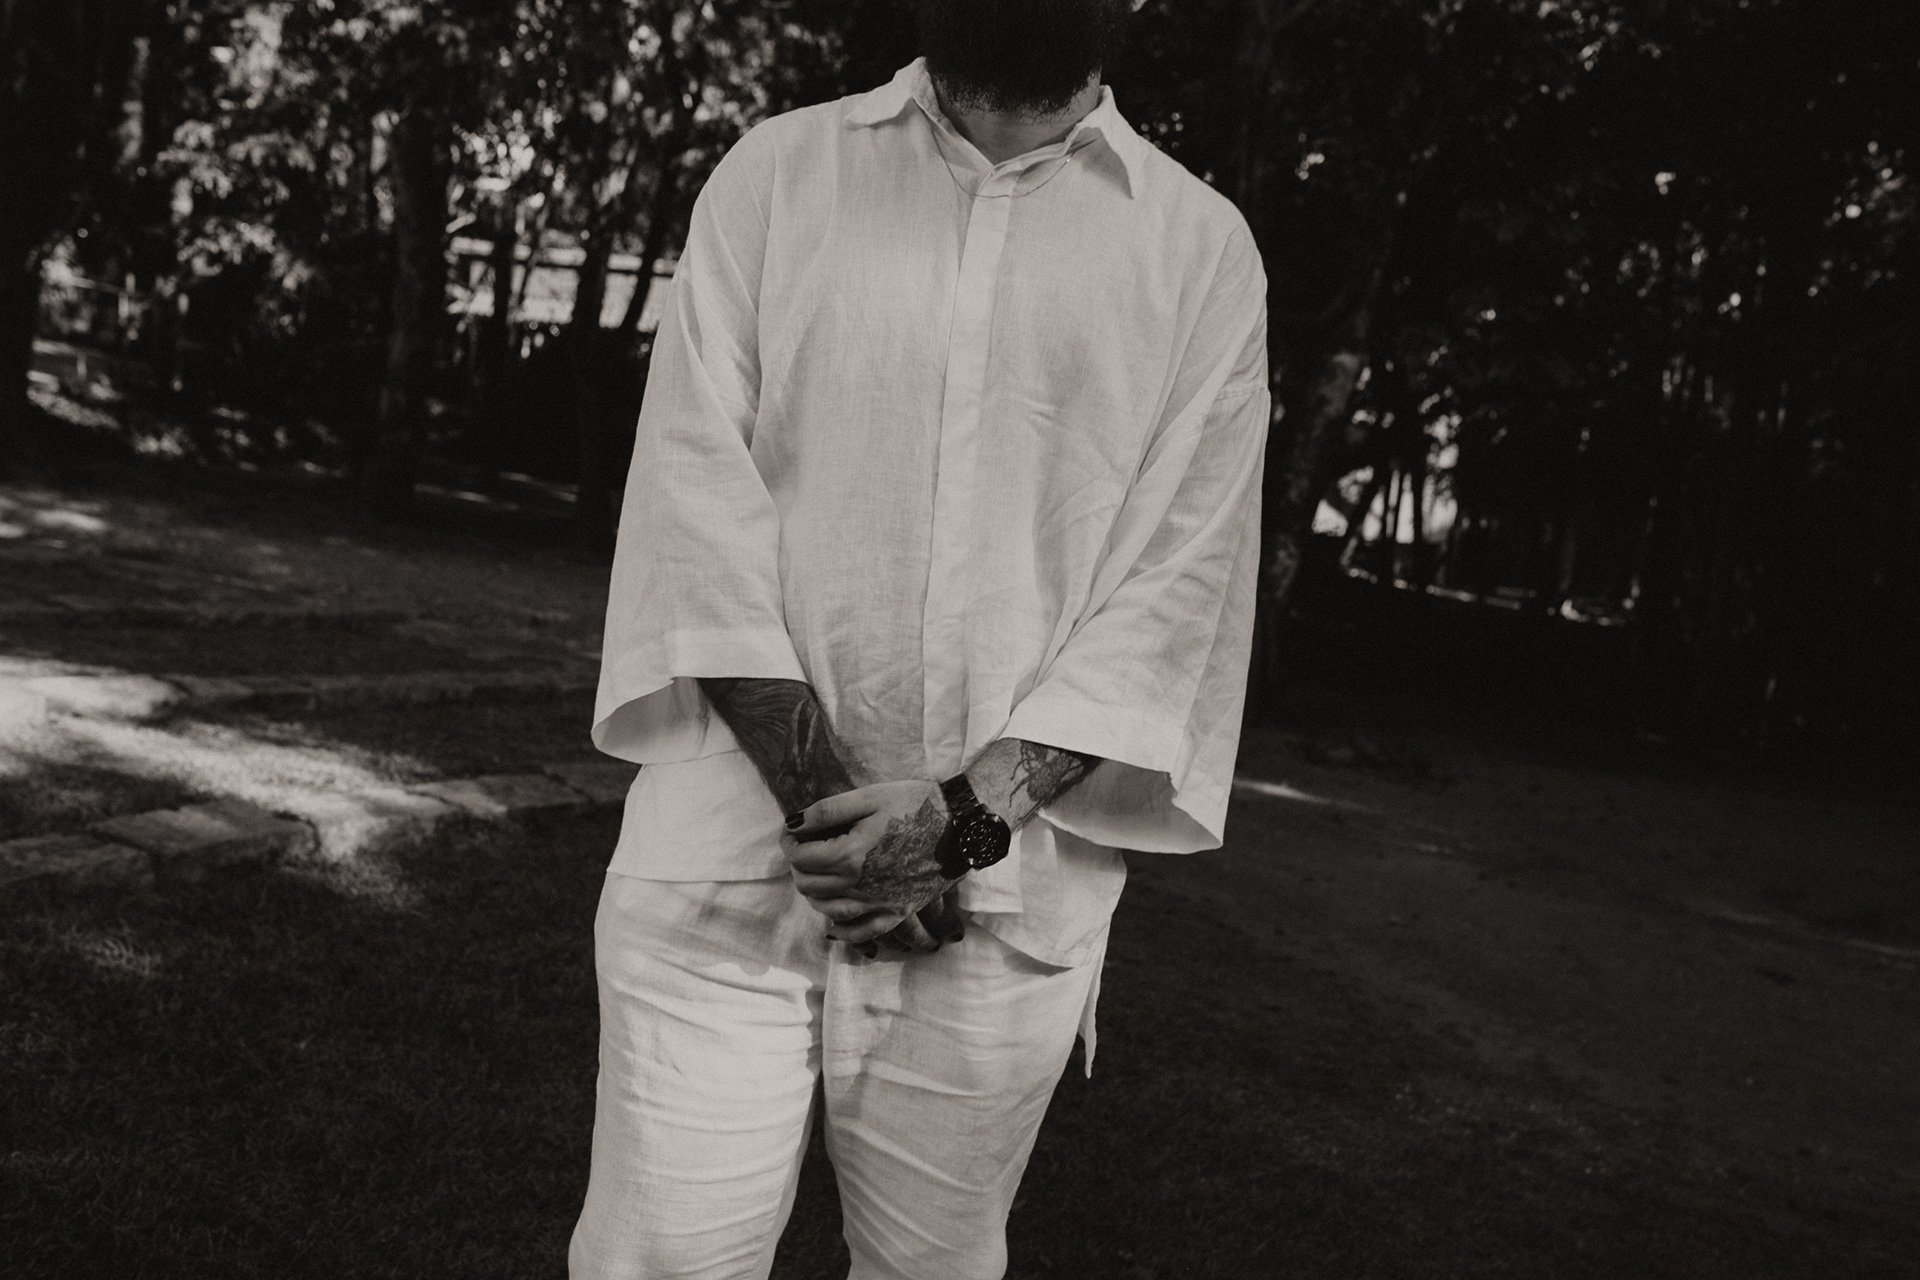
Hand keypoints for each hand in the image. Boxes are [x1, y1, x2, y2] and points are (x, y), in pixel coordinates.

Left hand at [784, 780, 958, 948]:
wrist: (960, 823)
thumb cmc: (915, 804)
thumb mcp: (869, 797)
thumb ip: (826, 812)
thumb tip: (792, 824)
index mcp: (849, 855)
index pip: (800, 858)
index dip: (789, 843)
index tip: (792, 831)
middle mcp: (860, 886)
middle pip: (809, 885)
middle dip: (798, 866)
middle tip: (803, 848)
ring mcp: (879, 904)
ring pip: (828, 910)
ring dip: (813, 893)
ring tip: (816, 874)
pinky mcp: (897, 912)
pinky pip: (861, 932)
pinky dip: (841, 930)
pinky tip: (833, 923)